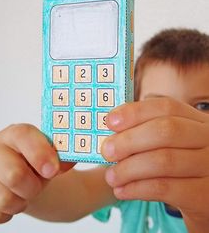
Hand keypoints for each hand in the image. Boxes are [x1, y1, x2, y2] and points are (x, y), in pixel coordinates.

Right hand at [0, 124, 74, 222]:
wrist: (18, 174)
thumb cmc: (35, 162)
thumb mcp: (51, 156)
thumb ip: (62, 157)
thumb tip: (68, 161)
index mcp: (15, 133)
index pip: (24, 136)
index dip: (40, 154)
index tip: (52, 171)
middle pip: (13, 174)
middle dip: (33, 187)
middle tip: (38, 186)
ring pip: (4, 199)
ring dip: (22, 202)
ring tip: (24, 193)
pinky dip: (9, 213)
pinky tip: (12, 199)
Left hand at [101, 98, 208, 231]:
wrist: (203, 199)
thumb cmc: (179, 167)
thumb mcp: (171, 144)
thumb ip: (146, 133)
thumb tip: (111, 131)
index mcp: (196, 121)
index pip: (167, 107)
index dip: (135, 112)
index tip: (110, 121)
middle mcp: (207, 139)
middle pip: (165, 130)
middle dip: (129, 140)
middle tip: (106, 151)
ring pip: (163, 160)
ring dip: (129, 168)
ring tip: (111, 176)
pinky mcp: (204, 195)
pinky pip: (165, 188)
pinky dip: (137, 189)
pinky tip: (122, 191)